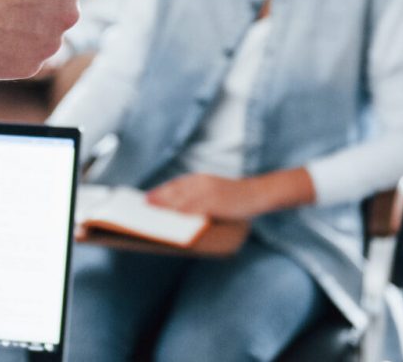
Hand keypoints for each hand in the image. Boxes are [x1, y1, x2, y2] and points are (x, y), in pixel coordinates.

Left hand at [145, 168, 316, 220]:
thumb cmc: (237, 198)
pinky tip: (171, 223)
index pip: (175, 185)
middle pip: (173, 192)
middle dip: (157, 201)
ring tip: (151, 219)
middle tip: (142, 210)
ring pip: (179, 201)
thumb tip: (178, 212)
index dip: (159, 193)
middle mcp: (201, 182)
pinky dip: (180, 216)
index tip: (145, 200)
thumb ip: (197, 199)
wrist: (260, 193)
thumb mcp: (215, 193)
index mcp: (201, 179)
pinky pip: (192, 210)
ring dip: (164, 209)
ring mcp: (207, 192)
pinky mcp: (214, 202)